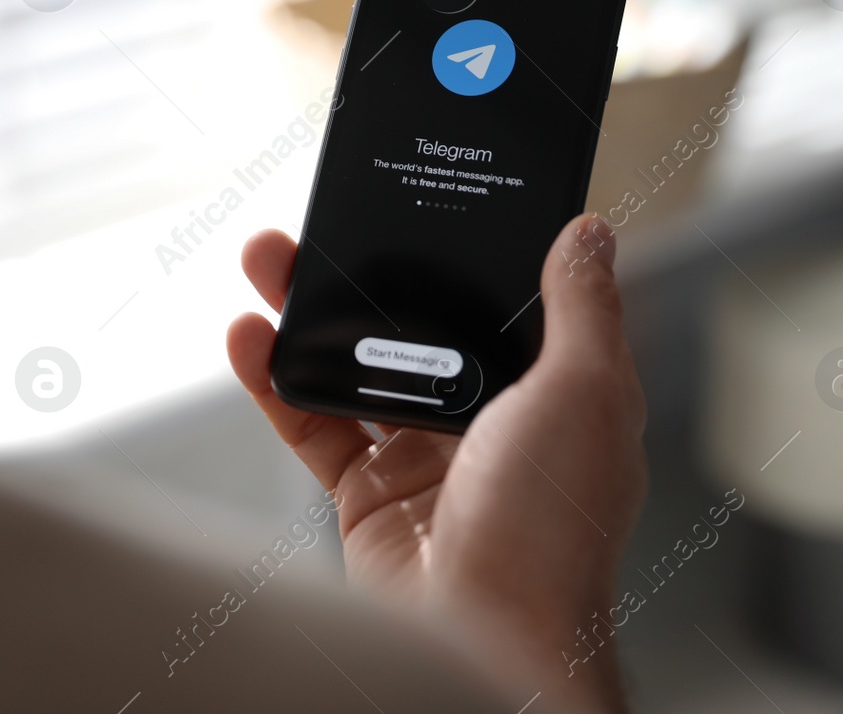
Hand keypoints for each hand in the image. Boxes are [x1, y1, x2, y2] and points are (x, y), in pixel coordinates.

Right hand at [226, 214, 645, 711]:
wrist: (485, 637)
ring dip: (309, 313)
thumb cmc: (554, 530)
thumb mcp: (586, 392)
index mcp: (552, 394)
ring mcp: (424, 459)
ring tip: (267, 261)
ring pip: (358, 366)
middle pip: (419, 326)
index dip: (465, 255)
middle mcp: (489, 422)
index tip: (424, 204)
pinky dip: (275, 380)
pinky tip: (250, 339)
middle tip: (323, 229)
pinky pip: (314, 424)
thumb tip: (591, 230)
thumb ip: (582, 306)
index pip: (506, 303)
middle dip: (368, 275)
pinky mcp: (368, 494)